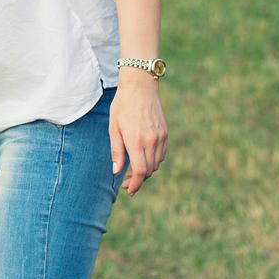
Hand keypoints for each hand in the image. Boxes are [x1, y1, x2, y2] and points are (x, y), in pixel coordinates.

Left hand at [110, 72, 167, 195]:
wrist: (140, 88)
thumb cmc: (122, 107)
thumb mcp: (114, 128)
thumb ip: (116, 151)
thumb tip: (117, 171)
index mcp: (136, 141)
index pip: (141, 171)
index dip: (136, 184)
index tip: (129, 190)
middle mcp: (151, 141)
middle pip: (149, 170)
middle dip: (138, 179)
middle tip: (126, 181)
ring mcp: (160, 137)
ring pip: (157, 163)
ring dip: (146, 170)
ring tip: (133, 169)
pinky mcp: (165, 133)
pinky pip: (162, 154)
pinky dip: (154, 160)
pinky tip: (143, 157)